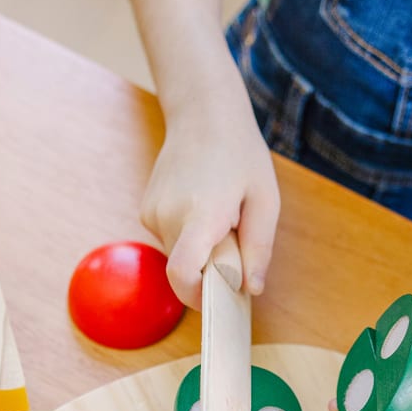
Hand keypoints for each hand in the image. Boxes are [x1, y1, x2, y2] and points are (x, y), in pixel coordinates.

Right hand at [140, 95, 279, 308]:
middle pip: (185, 270)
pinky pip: (171, 240)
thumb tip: (251, 289)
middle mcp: (168, 215)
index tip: (217, 297)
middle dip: (210, 268)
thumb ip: (259, 249)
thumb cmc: (239, 154)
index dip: (198, 297)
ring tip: (219, 213)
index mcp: (201, 213)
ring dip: (200, 249)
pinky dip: (189, 236)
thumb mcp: (265, 200)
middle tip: (233, 236)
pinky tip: (202, 205)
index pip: (182, 274)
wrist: (202, 113)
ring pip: (178, 255)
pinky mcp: (146, 211)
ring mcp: (151, 213)